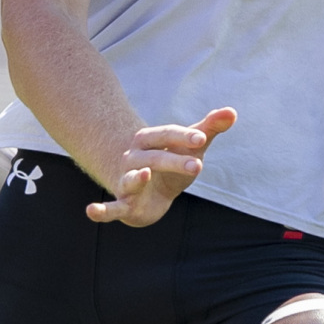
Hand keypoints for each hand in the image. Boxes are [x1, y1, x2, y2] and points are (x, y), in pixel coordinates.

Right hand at [88, 107, 235, 226]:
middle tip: (197, 166)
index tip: (202, 138)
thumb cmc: (171, 162)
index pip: (167, 135)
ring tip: (144, 175)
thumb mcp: (191, 147)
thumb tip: (232, 112)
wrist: (147, 188)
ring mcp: (128, 181)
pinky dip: (101, 211)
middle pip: (154, 158)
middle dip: (174, 162)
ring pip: (130, 179)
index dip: (184, 136)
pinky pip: (111, 208)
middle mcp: (135, 159)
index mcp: (151, 141)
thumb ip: (209, 128)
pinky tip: (91, 212)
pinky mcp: (124, 204)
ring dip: (136, 179)